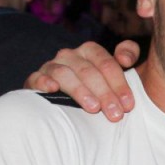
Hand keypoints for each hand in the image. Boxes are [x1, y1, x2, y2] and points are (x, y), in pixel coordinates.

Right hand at [24, 40, 140, 120]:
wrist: (66, 103)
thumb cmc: (97, 87)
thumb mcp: (115, 71)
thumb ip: (129, 54)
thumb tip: (126, 58)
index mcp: (90, 51)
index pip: (106, 63)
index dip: (119, 84)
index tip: (128, 105)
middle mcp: (70, 55)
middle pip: (88, 71)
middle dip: (105, 93)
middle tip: (115, 114)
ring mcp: (51, 66)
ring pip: (65, 74)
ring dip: (80, 91)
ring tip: (93, 108)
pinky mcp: (35, 79)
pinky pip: (37, 78)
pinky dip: (44, 82)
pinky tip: (52, 89)